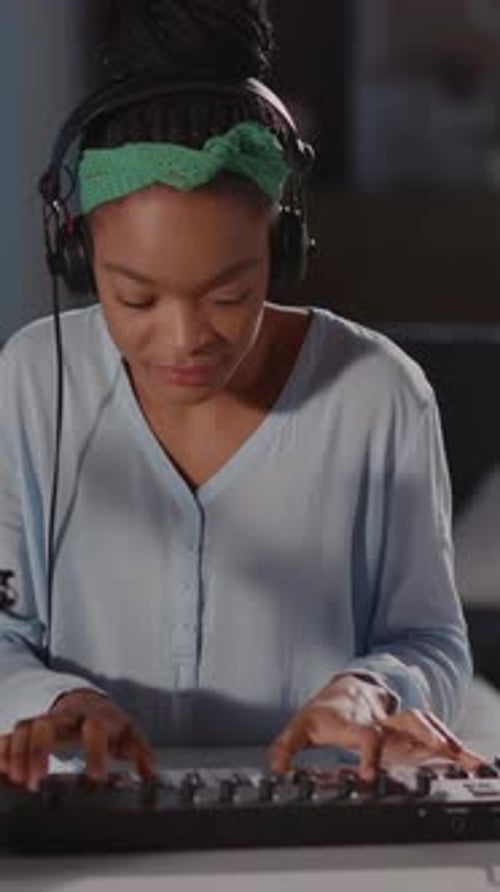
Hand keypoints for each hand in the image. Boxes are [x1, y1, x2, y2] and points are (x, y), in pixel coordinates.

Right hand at [0, 689, 154, 791]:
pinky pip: (11, 735)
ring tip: (17, 780)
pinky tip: (1, 768)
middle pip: (47, 724)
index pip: (94, 728)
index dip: (95, 752)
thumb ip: (140, 753)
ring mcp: (46, 720)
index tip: (95, 778)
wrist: (86, 702)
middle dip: (39, 751)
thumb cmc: (107, 722)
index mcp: (95, 718)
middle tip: (36, 782)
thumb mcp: (128, 734)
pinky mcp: (31, 728)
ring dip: (17, 754)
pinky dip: (3, 750)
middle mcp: (67, 716)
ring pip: (25, 728)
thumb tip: (150, 773)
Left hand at [268, 676, 484, 779]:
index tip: (369, 776)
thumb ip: (286, 747)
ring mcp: (397, 723)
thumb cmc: (325, 711)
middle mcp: (380, 720)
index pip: (364, 735)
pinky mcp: (408, 728)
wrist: (348, 686)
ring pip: (425, 725)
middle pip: (406, 721)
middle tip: (444, 750)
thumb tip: (274, 768)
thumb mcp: (301, 726)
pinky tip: (468, 757)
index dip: (368, 753)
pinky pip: (433, 733)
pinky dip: (451, 744)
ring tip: (467, 756)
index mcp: (354, 722)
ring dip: (446, 738)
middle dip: (425, 735)